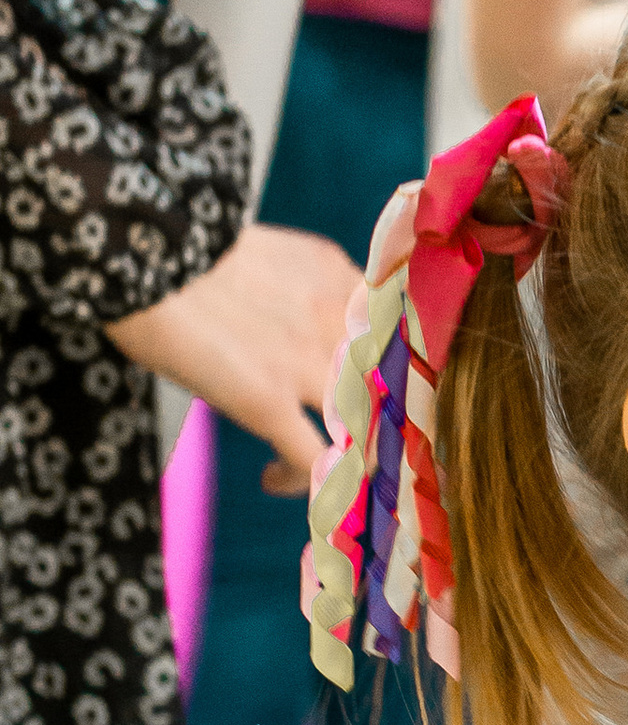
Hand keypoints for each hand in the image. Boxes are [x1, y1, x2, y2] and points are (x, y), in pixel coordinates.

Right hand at [106, 223, 359, 488]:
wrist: (140, 248)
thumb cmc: (182, 244)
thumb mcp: (264, 250)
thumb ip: (295, 283)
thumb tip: (288, 319)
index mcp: (334, 275)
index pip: (390, 329)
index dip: (381, 363)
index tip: (358, 383)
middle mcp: (334, 319)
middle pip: (384, 382)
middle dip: (369, 412)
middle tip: (341, 432)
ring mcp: (305, 364)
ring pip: (356, 427)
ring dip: (339, 452)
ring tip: (312, 463)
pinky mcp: (267, 402)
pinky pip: (311, 461)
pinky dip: (298, 480)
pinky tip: (273, 478)